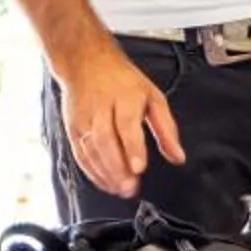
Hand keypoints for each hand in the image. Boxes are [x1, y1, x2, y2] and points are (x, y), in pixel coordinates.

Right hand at [57, 41, 184, 197]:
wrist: (86, 61)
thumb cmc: (122, 81)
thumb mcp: (153, 97)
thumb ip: (166, 129)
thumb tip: (178, 156)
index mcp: (124, 97)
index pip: (127, 123)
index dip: (132, 147)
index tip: (138, 167)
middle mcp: (101, 107)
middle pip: (105, 140)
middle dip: (117, 167)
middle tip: (130, 187)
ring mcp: (84, 118)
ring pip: (90, 149)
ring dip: (105, 173)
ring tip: (120, 189)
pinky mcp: (73, 128)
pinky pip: (80, 154)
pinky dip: (92, 172)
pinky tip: (105, 183)